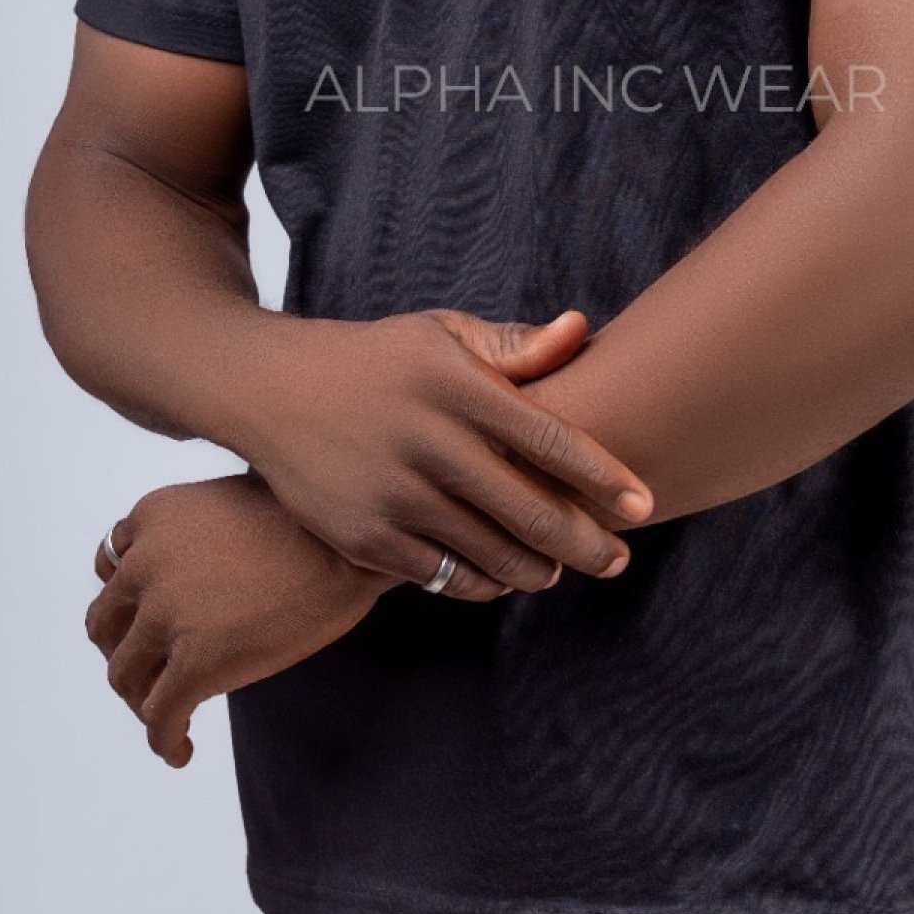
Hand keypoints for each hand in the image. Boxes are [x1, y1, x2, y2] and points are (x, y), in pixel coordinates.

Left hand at [85, 473, 406, 768]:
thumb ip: (194, 532)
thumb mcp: (234, 501)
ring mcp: (166, 613)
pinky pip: (158, 716)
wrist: (357, 543)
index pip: (111, 569)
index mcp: (152, 515)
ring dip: (141, 700)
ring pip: (124, 675)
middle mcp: (145, 562)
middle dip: (124, 654)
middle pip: (104, 625)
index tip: (147, 628)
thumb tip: (196, 577)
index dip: (128, 605)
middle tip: (152, 678)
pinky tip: (182, 750)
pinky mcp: (197, 661)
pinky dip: (163, 739)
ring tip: (168, 717)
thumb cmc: (315, 518)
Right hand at [240, 305, 654, 596]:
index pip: (549, 439)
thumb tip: (582, 330)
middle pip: (529, 509)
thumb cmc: (376, 360)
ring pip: (490, 553)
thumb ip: (512, 344)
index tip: (644, 505)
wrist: (269, 390)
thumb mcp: (439, 334)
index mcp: (455, 386)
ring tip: (558, 568)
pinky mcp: (364, 536)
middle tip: (619, 559)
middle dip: (586, 542)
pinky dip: (480, 582)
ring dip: (537, 569)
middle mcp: (427, 441)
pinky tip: (501, 576)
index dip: (603, 477)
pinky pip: (442, 576)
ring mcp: (393, 494)